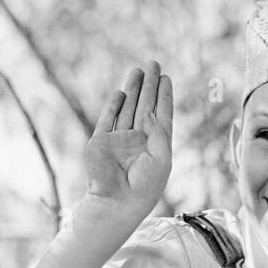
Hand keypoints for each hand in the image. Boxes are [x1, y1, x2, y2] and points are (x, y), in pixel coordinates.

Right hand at [85, 60, 172, 218]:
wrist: (117, 203)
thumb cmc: (145, 186)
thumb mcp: (161, 158)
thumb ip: (159, 132)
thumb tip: (153, 110)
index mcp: (156, 147)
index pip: (162, 116)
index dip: (165, 97)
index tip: (167, 78)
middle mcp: (138, 141)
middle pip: (145, 107)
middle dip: (150, 86)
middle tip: (153, 64)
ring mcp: (119, 140)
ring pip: (128, 108)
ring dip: (133, 90)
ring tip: (138, 70)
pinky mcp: (101, 142)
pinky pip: (108, 119)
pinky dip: (114, 106)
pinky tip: (121, 93)